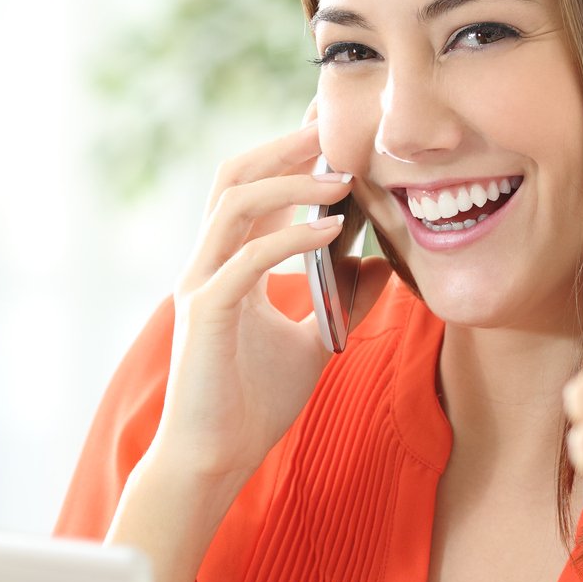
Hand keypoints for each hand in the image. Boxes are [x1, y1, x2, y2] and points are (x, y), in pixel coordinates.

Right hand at [151, 99, 389, 482]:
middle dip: (284, 143)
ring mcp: (201, 282)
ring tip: (342, 174)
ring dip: (290, 179)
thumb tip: (381, 264)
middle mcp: (207, 262)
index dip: (288, 152)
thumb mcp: (314, 341)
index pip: (253, 187)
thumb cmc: (252, 404)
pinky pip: (247, 257)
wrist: (214, 459)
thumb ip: (342, 300)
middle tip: (335, 122)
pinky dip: (291, 236)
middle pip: (234, 175)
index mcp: (226, 263)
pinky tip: (333, 230)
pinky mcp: (205, 312)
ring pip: (234, 201)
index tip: (333, 125)